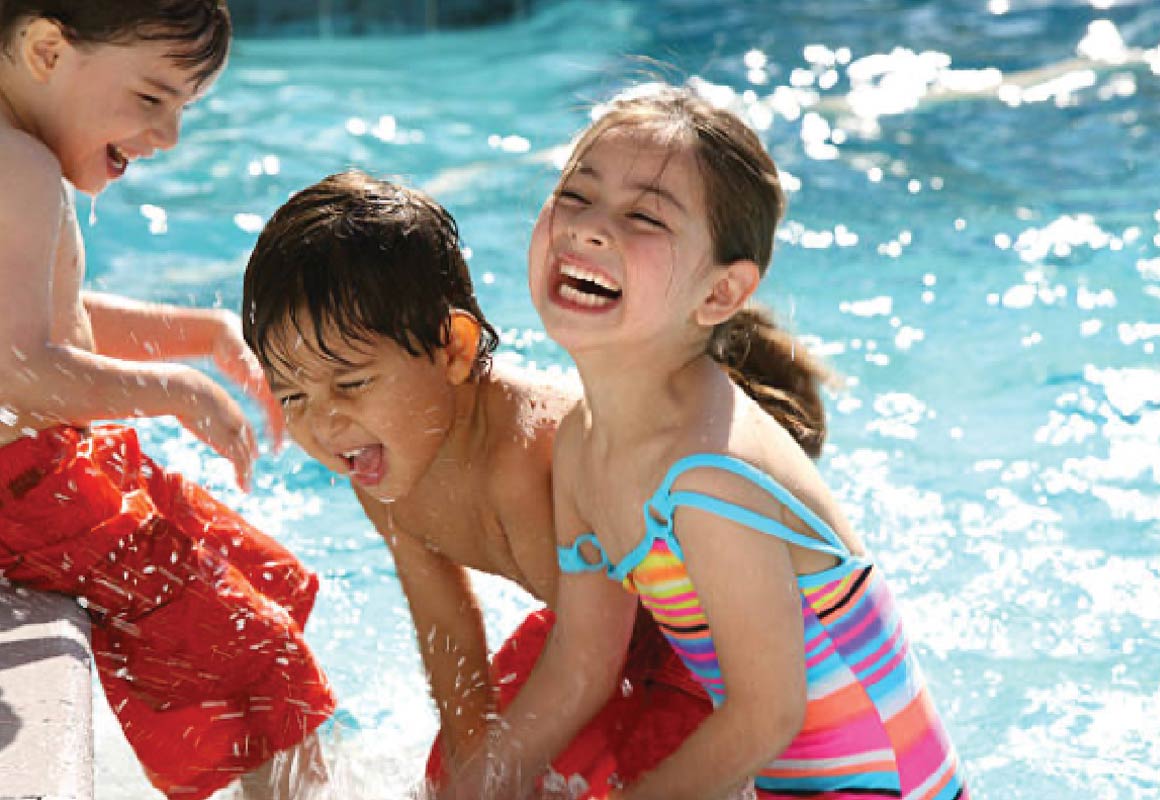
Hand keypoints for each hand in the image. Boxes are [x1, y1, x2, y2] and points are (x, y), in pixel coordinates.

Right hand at [174, 367, 256, 490]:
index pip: (247, 432)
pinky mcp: (230, 443)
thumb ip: (201, 411)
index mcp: (233, 412)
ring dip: (245, 475)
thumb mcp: (198, 403)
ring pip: (245, 459)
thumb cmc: (187, 394)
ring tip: (245, 488)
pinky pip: (240, 464)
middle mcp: (238, 423)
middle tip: (247, 476)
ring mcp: (235, 433)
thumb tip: (191, 415)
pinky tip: (243, 488)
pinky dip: (243, 477)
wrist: (190, 391)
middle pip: (248, 447)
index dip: (249, 445)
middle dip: (248, 461)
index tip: (252, 455)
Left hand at [210, 311, 284, 449]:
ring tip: (272, 447)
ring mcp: (260, 384)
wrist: (223, 332)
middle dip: (278, 431)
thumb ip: (245, 359)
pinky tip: (260, 431)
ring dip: (273, 428)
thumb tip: (256, 374)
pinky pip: (263, 406)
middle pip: (277, 412)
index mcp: (263, 378)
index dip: (276, 426)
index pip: (274, 407)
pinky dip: (265, 420)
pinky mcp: (253, 385)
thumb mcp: (236, 347)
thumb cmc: (229, 338)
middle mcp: (265, 383)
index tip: (276, 442)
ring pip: (272, 410)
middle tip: (276, 451)